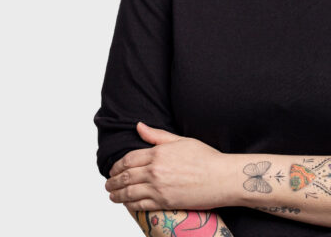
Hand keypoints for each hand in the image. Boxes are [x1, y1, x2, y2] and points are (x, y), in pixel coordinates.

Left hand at [105, 122, 230, 211]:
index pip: (128, 159)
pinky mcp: (164, 202)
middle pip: (125, 176)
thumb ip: (157, 135)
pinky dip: (130, 206)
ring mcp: (159, 188)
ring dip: (117, 195)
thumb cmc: (206, 158)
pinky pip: (140, 206)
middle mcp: (155, 170)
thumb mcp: (181, 140)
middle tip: (108, 183)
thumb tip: (139, 126)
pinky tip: (127, 204)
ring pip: (129, 193)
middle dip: (113, 181)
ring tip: (112, 195)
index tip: (114, 169)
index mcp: (158, 153)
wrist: (222, 178)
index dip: (117, 165)